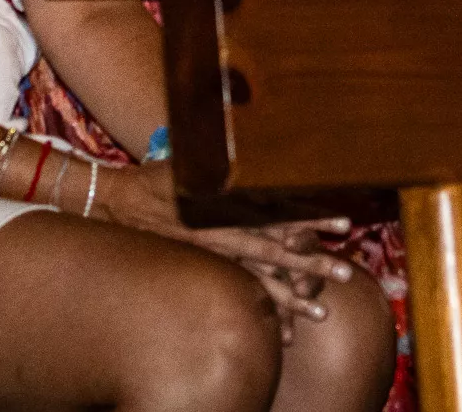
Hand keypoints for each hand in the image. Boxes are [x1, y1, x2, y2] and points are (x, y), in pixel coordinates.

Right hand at [82, 160, 356, 338]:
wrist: (116, 203)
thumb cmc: (159, 176)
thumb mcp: (194, 158)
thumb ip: (227, 155)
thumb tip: (254, 132)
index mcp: (226, 202)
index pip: (278, 211)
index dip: (311, 217)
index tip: (342, 223)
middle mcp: (222, 234)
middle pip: (275, 251)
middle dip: (311, 264)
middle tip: (345, 275)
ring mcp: (212, 257)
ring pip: (258, 281)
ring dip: (291, 297)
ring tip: (321, 312)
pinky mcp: (203, 271)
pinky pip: (234, 294)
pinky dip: (258, 310)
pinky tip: (281, 330)